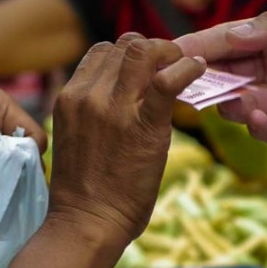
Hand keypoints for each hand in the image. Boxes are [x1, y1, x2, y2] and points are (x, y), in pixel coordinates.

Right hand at [48, 34, 204, 245]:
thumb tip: (119, 97)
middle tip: (172, 65)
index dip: (128, 53)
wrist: (86, 222)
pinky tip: (197, 71)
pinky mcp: (143, 125)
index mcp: (69, 97)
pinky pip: (168, 81)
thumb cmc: (84, 189)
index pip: (102, 51)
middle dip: (152, 49)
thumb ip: (92, 110)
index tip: (148, 68)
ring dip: (169, 53)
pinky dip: (187, 69)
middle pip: (125, 45)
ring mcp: (113, 108)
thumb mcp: (76, 136)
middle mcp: (88, 95)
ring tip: (184, 66)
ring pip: (143, 51)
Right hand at [175, 0, 266, 143]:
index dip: (199, 47)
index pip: (228, 41)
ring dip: (233, 105)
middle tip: (184, 88)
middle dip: (205, 81)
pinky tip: (261, 118)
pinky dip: (261, 128)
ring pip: (245, 105)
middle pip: (229, 76)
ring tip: (235, 102)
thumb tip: (231, 35)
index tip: (167, 53)